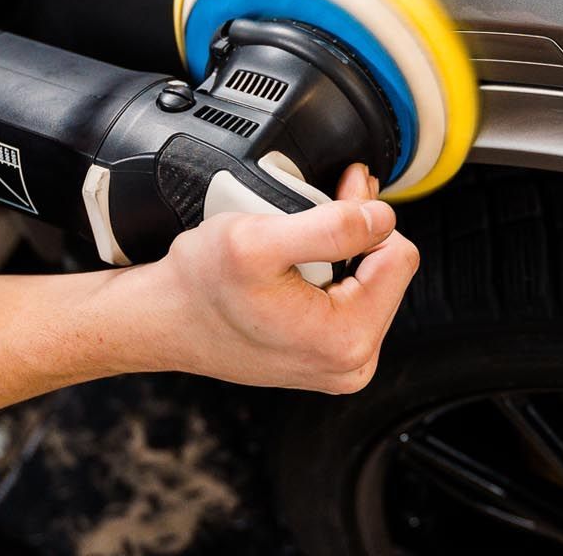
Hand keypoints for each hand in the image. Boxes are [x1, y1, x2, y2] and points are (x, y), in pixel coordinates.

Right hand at [134, 162, 418, 393]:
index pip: (399, 255)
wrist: (162, 319)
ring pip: (367, 282)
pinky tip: (289, 269)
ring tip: (289, 249)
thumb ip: (332, 227)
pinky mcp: (324, 356)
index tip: (336, 198)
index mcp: (348, 340)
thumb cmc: (199, 288)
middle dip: (353, 235)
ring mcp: (339, 364)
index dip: (366, 217)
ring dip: (336, 252)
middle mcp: (352, 363)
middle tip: (308, 217)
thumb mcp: (259, 240)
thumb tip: (383, 218)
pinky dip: (324, 273)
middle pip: (387, 270)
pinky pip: (345, 300)